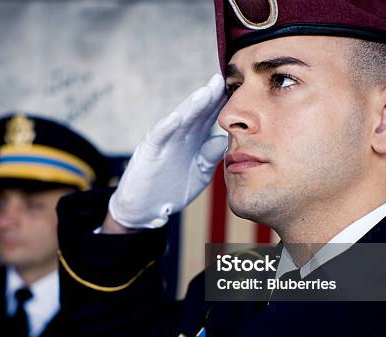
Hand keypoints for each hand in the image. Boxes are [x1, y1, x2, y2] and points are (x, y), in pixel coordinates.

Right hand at [108, 73, 226, 228]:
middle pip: (196, 113)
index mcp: (193, 140)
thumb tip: (224, 140)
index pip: (209, 118)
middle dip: (209, 97)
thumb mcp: (199, 173)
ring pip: (179, 120)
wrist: (145, 208)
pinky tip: (177, 118)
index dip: (222, 105)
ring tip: (205, 92)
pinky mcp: (149, 151)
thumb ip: (210, 157)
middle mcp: (179, 136)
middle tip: (224, 80)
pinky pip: (158, 137)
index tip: (240, 90)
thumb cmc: (172, 189)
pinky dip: (166, 127)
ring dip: (191, 106)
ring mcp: (164, 142)